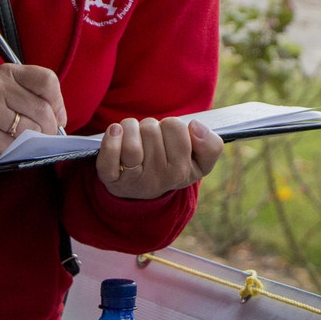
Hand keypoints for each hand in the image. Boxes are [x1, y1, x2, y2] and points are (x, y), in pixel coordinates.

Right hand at [0, 64, 66, 160]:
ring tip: (22, 139)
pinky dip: (16, 150)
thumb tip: (60, 119)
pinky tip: (5, 144)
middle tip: (46, 135)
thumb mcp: (3, 88)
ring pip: (32, 130)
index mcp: (7, 72)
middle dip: (51, 127)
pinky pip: (15, 146)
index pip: (47, 81)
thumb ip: (31, 95)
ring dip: (34, 140)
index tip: (57, 115)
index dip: (58, 102)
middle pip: (43, 109)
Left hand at [95, 117, 222, 199]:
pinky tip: (115, 131)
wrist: (142, 193)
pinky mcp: (110, 179)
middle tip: (151, 139)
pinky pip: (108, 156)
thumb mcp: (200, 161)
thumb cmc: (172, 166)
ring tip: (134, 136)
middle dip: (151, 127)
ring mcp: (133, 180)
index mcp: (181, 172)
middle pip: (151, 128)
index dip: (172, 126)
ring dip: (131, 127)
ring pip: (131, 139)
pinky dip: (110, 139)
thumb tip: (195, 126)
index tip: (172, 139)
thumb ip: (212, 145)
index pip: (175, 126)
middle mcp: (158, 179)